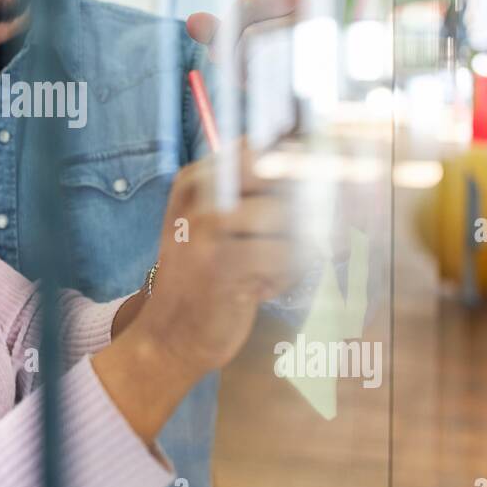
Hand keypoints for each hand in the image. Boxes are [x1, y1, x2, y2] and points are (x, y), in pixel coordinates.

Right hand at [91, 139, 311, 443]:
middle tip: (315, 235)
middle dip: (308, 207)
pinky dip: (285, 276)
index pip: (260, 149)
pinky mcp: (221, 265)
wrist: (167, 338)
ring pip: (285, 216)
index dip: (300, 167)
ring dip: (293, 249)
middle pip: (279, 176)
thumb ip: (254, 194)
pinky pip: (284, 255)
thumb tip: (316, 165)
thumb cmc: (203, 279)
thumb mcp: (216, 227)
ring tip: (270, 272)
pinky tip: (262, 290)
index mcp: (197, 180)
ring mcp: (206, 229)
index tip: (319, 192)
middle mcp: (200, 195)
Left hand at [185, 0, 300, 86]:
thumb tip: (191, 21)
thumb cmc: (256, 59)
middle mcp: (300, 2)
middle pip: (243, 5)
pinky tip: (263, 79)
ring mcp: (309, 27)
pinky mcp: (313, 54)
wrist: (287, 89)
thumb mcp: (229, 40)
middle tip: (235, 53)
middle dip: (227, 34)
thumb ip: (212, 29)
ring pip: (252, 38)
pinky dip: (255, 74)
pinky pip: (268, 60)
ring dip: (239, 61)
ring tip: (253, 69)